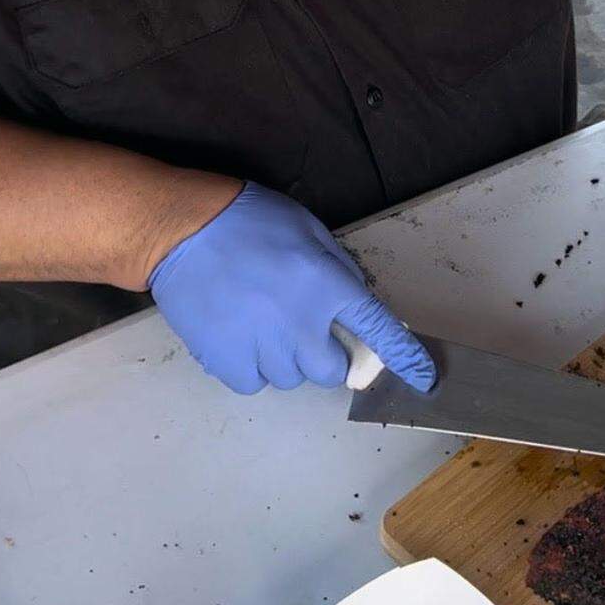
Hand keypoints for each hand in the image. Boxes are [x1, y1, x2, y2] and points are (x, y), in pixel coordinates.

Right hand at [148, 182, 436, 395]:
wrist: (181, 230)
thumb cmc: (248, 220)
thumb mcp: (307, 228)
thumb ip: (337, 267)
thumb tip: (355, 300)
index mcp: (326, 284)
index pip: (377, 328)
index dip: (404, 357)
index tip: (424, 378)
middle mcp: (300, 322)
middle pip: (331, 370)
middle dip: (325, 355)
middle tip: (301, 326)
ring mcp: (262, 346)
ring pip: (291, 377)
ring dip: (284, 358)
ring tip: (259, 320)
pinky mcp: (226, 361)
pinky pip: (254, 383)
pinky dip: (251, 366)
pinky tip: (238, 335)